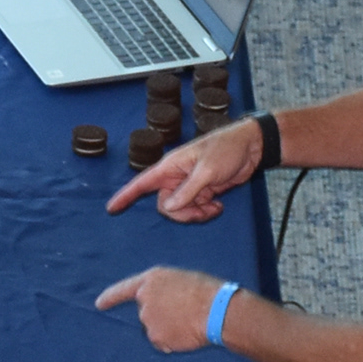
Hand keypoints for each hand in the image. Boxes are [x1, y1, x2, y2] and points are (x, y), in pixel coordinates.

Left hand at [95, 265, 227, 353]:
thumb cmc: (206, 292)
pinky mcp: (156, 338)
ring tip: (188, 322)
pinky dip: (173, 342)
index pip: (123, 289)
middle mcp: (144, 300)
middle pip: (146, 314)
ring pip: (154, 330)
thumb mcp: (181, 280)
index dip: (110, 297)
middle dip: (161, 316)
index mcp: (151, 280)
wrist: (216, 310)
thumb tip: (162, 304)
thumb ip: (163, 289)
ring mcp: (148, 320)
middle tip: (183, 313)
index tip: (99, 304)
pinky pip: (162, 344)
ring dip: (168, 329)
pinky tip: (186, 333)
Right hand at [106, 118, 259, 222]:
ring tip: (213, 208)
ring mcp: (189, 185)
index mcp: (171, 166)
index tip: (111, 208)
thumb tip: (168, 208)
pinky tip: (218, 206)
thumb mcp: (208, 170)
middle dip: (181, 213)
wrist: (250, 147)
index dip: (126, 196)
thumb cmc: (227, 149)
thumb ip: (188, 190)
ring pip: (181, 210)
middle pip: (165, 205)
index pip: (142, 183)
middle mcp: (176, 176)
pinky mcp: (203, 191)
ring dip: (196, 214)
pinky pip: (195, 209)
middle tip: (201, 209)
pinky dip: (205, 212)